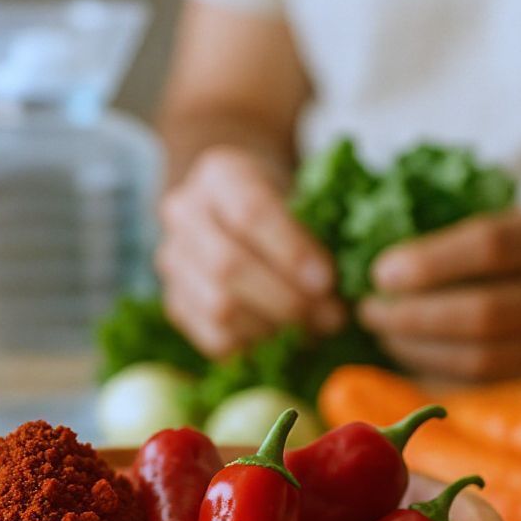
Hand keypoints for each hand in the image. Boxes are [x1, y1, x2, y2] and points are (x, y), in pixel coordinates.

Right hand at [156, 146, 344, 356]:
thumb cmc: (286, 200)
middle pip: (227, 265)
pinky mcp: (175, 302)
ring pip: (217, 306)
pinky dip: (254, 347)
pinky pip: (211, 336)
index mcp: (219, 174)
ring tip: (314, 331)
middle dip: (286, 299)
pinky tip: (286, 341)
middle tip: (331, 317)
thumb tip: (347, 279)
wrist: (239, 206)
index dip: (290, 251)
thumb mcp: (305, 192)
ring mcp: (172, 260)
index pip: (249, 212)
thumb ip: (321, 225)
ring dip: (274, 328)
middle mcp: (183, 213)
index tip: (328, 281)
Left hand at [357, 210, 520, 381]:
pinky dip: (437, 372)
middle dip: (412, 317)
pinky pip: (484, 386)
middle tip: (369, 309)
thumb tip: (380, 273)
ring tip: (382, 332)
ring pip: (481, 360)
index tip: (380, 273)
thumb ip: (458, 241)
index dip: (427, 263)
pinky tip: (409, 355)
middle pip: (483, 314)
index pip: (489, 247)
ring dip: (417, 350)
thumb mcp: (515, 221)